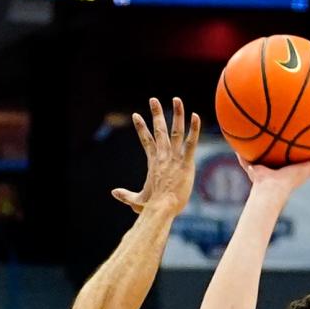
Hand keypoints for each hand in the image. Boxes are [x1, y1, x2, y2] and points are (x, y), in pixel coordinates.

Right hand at [113, 96, 201, 216]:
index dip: (141, 128)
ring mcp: (174, 158)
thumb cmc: (150, 207)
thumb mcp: (136, 201)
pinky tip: (195, 116)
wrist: (161, 209)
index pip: (146, 141)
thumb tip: (113, 193)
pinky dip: (194, 129)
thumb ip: (126, 196)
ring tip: (177, 99)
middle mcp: (163, 156)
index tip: (136, 115)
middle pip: (159, 130)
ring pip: (176, 131)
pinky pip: (191, 143)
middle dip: (156, 113)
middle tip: (153, 99)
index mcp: (153, 162)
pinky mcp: (185, 163)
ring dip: (176, 114)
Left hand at [237, 145, 309, 195]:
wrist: (270, 190)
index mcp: (287, 169)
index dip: (300, 154)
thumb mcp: (251, 165)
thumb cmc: (260, 182)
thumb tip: (235, 148)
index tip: (304, 147)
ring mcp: (306, 171)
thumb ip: (244, 156)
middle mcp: (298, 170)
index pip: (295, 160)